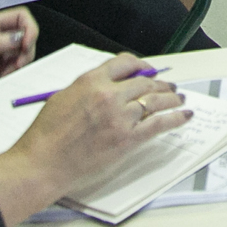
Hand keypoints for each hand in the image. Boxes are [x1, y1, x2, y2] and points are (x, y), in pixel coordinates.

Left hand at [0, 9, 37, 106]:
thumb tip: (19, 38)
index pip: (18, 17)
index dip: (29, 28)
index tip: (26, 45)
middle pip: (23, 36)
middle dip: (26, 49)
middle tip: (18, 64)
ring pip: (20, 53)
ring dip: (21, 63)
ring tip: (9, 73)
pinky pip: (11, 69)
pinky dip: (14, 74)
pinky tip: (4, 79)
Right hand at [4, 54, 190, 191]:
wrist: (42, 163)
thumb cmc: (46, 135)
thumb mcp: (63, 97)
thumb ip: (89, 88)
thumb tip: (109, 86)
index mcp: (91, 81)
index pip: (125, 63)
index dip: (141, 65)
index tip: (148, 70)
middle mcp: (109, 95)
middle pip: (144, 83)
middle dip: (160, 84)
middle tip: (169, 87)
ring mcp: (120, 117)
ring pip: (155, 101)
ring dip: (171, 98)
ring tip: (180, 98)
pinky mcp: (127, 139)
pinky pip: (158, 125)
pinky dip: (175, 119)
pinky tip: (183, 116)